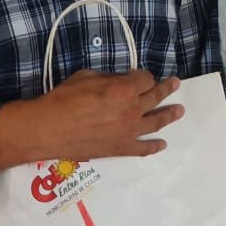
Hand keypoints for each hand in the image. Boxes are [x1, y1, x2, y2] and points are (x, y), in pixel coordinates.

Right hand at [0, 69, 182, 172]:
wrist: (46, 130)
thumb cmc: (62, 99)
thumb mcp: (86, 76)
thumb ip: (110, 77)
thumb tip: (122, 80)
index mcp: (124, 89)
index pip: (145, 79)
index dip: (142, 76)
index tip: (140, 76)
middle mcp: (132, 110)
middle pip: (156, 96)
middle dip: (167, 89)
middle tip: (175, 84)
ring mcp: (129, 131)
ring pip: (156, 122)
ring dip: (169, 115)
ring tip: (179, 111)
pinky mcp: (120, 148)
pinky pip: (143, 149)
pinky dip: (154, 147)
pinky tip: (162, 144)